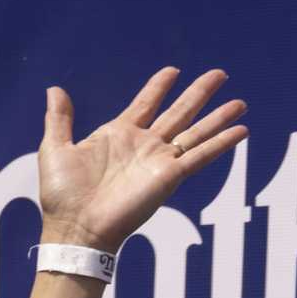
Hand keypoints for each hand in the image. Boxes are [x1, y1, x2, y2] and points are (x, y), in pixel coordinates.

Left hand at [36, 65, 247, 252]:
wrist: (76, 227)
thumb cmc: (62, 195)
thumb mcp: (55, 148)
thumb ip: (59, 118)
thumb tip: (55, 90)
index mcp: (118, 135)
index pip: (146, 103)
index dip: (159, 87)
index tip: (173, 71)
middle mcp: (144, 146)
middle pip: (179, 112)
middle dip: (199, 93)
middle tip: (220, 74)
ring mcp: (159, 161)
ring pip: (196, 132)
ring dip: (218, 117)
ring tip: (240, 102)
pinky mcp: (169, 177)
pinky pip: (201, 156)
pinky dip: (221, 144)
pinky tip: (241, 131)